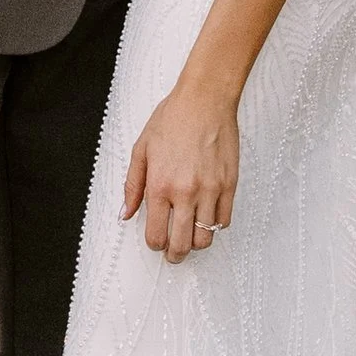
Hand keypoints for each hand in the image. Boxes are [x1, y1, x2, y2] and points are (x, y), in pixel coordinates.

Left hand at [121, 77, 239, 261]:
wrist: (204, 100)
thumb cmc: (172, 119)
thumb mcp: (141, 150)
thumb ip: (132, 186)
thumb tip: (126, 214)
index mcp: (160, 185)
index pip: (156, 234)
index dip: (154, 245)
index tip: (156, 243)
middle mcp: (185, 192)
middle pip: (182, 244)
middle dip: (175, 255)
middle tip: (173, 254)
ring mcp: (210, 190)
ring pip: (205, 238)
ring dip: (196, 243)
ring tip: (190, 236)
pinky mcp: (230, 185)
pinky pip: (224, 220)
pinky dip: (215, 226)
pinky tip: (206, 217)